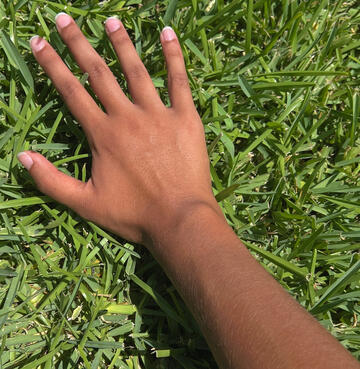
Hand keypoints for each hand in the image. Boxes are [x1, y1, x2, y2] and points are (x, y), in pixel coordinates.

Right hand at [19, 14, 219, 245]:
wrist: (179, 219)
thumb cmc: (134, 214)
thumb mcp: (85, 204)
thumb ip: (51, 181)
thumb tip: (22, 156)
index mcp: (103, 134)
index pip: (71, 92)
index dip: (52, 65)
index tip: (38, 42)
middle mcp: (127, 117)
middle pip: (98, 73)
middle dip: (78, 44)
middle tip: (64, 19)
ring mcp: (158, 115)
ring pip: (136, 70)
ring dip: (121, 43)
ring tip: (111, 20)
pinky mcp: (185, 118)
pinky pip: (179, 81)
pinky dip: (173, 55)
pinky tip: (167, 33)